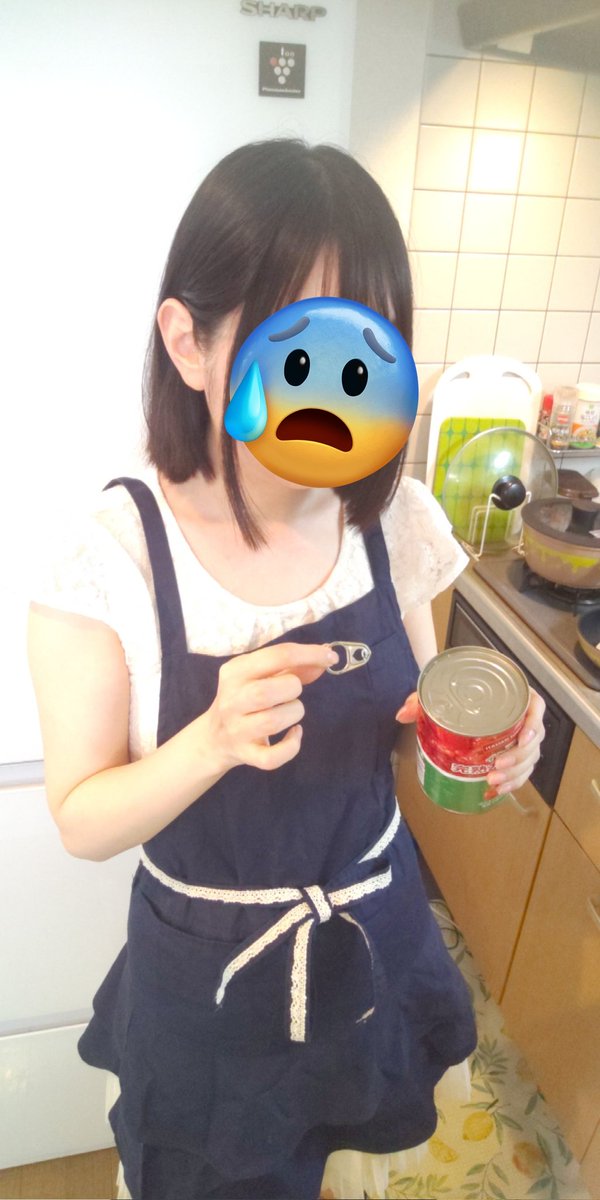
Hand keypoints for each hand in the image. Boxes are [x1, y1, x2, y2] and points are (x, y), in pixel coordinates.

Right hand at [206, 642, 336, 772]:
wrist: (215, 738)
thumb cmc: (244, 699)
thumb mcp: (261, 677)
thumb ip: (293, 667)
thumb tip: (325, 658)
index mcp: (235, 672)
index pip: (276, 656)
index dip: (309, 655)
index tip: (329, 657)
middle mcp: (232, 700)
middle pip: (267, 691)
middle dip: (293, 688)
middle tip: (293, 691)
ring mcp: (237, 730)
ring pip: (273, 721)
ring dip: (294, 713)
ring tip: (291, 711)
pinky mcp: (246, 754)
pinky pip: (272, 757)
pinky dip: (291, 746)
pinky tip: (294, 734)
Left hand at [395, 688, 545, 795]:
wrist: (458, 701)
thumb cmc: (457, 694)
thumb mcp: (440, 693)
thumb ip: (421, 700)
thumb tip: (402, 714)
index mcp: (512, 697)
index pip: (536, 707)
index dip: (534, 724)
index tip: (523, 738)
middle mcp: (521, 717)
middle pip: (533, 740)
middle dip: (518, 758)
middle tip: (497, 766)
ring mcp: (520, 738)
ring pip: (529, 759)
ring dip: (515, 774)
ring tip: (493, 781)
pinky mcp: (514, 754)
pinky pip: (522, 771)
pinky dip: (513, 782)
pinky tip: (498, 790)